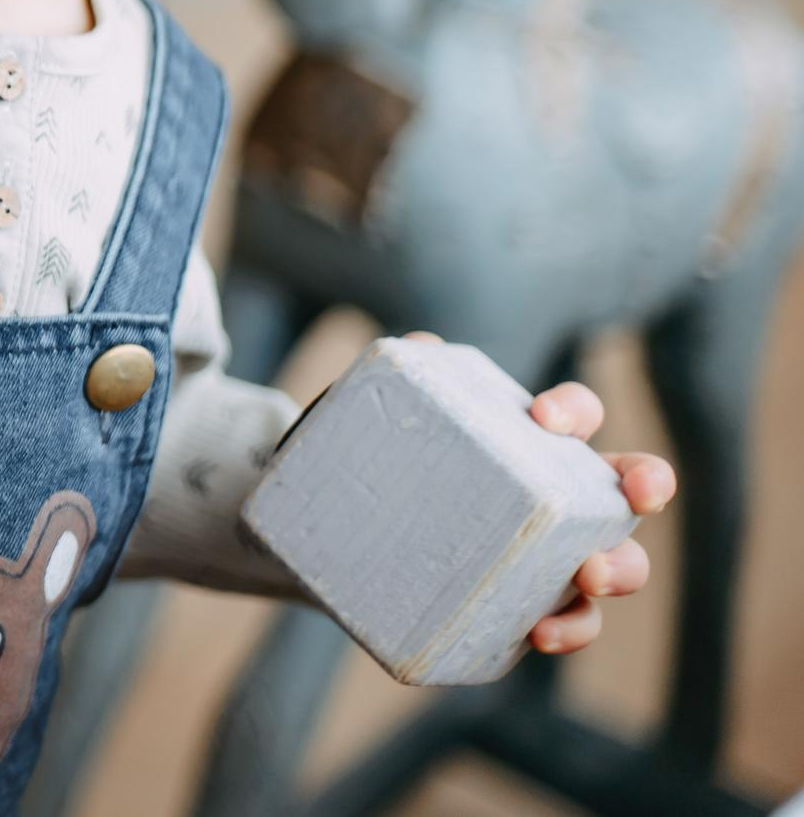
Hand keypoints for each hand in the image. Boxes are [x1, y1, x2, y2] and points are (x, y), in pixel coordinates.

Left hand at [401, 332, 675, 655]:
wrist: (333, 539)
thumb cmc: (377, 465)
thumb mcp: (380, 420)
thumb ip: (405, 381)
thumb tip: (424, 348)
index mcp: (529, 443)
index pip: (576, 415)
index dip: (575, 409)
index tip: (544, 418)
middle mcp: (555, 499)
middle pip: (625, 488)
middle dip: (647, 483)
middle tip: (636, 496)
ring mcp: (548, 554)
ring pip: (617, 562)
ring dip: (620, 568)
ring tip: (589, 574)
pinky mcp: (526, 606)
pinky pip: (570, 622)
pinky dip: (569, 628)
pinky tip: (539, 632)